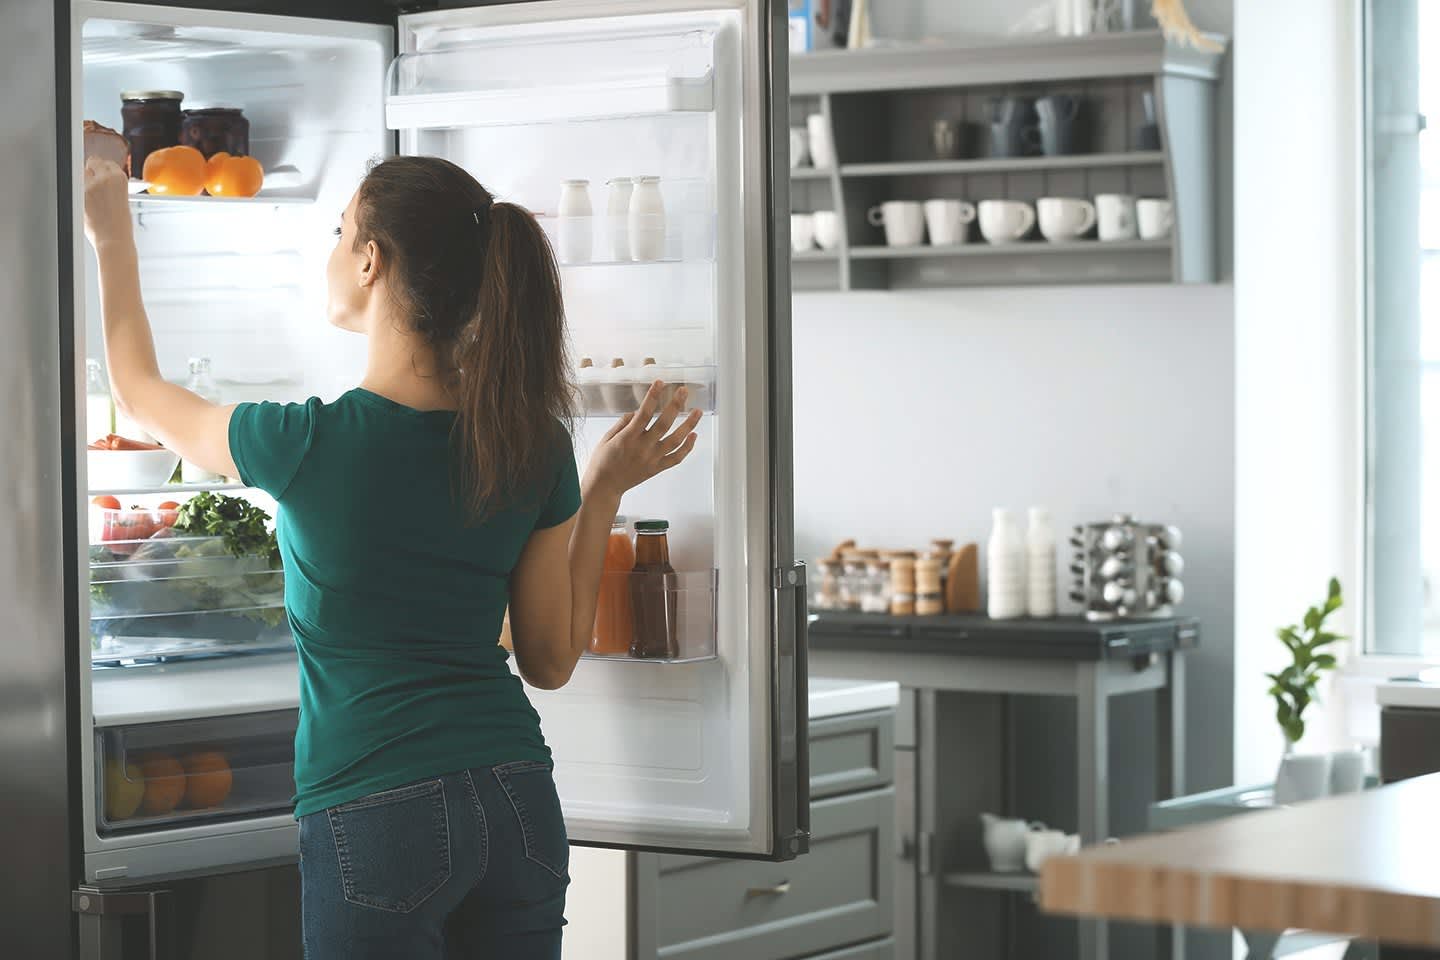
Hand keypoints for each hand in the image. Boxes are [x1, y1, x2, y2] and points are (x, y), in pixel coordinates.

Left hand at [83, 157, 133, 249]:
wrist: (114, 240)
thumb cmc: (120, 225)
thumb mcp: (123, 199)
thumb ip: (111, 185)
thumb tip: (99, 179)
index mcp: (119, 178)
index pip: (107, 163)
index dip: (103, 171)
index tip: (102, 177)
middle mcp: (105, 178)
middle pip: (92, 162)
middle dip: (92, 172)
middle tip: (94, 187)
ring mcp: (90, 185)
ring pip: (80, 173)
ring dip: (82, 181)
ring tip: (89, 197)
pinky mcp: (78, 193)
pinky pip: (73, 186)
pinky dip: (76, 193)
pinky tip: (85, 204)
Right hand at [583, 381, 701, 501]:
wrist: (604, 487)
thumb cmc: (602, 462)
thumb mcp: (606, 438)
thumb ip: (623, 423)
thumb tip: (636, 413)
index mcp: (628, 438)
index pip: (643, 413)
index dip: (653, 396)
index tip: (660, 383)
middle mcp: (642, 448)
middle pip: (664, 424)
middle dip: (675, 405)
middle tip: (684, 391)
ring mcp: (652, 459)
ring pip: (675, 440)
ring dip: (688, 425)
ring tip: (697, 411)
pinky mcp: (657, 469)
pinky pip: (676, 458)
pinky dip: (687, 447)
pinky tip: (694, 435)